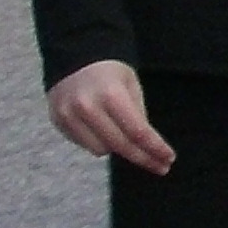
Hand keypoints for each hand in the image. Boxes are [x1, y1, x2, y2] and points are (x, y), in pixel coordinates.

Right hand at [47, 60, 174, 173]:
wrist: (74, 61)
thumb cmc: (110, 73)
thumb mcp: (131, 86)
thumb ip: (138, 115)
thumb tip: (147, 146)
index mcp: (111, 95)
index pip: (137, 131)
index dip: (155, 148)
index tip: (168, 159)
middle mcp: (87, 107)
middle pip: (120, 145)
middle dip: (143, 158)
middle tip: (161, 167)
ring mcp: (69, 116)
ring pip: (100, 150)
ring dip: (116, 147)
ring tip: (123, 133)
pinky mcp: (58, 122)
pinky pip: (84, 145)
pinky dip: (98, 142)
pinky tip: (102, 129)